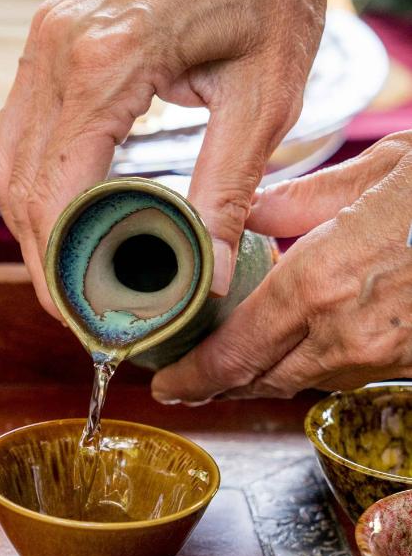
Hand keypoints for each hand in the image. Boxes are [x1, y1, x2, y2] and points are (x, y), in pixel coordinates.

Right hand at [0, 0, 327, 315]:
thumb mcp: (263, 93)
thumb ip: (227, 189)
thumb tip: (209, 274)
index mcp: (108, 62)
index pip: (54, 188)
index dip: (57, 261)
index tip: (76, 309)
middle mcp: (57, 48)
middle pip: (15, 181)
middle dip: (38, 252)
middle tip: (70, 301)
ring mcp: (43, 39)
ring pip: (3, 157)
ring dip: (26, 218)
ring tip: (63, 264)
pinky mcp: (46, 39)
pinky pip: (15, 126)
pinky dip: (30, 178)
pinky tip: (61, 207)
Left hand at [152, 131, 411, 402]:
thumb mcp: (382, 170)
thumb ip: (303, 200)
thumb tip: (253, 212)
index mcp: (322, 282)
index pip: (234, 351)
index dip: (192, 377)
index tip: (165, 384)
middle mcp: (349, 332)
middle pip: (261, 379)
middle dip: (217, 385)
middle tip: (185, 384)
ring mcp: (388, 353)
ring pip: (304, 382)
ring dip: (263, 377)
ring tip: (230, 367)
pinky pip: (347, 374)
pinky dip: (312, 367)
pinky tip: (297, 351)